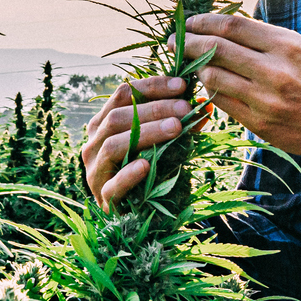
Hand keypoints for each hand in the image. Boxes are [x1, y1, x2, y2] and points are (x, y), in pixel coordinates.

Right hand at [81, 75, 194, 208]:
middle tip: (185, 109)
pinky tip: (147, 165)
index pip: (123, 94)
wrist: (142, 215)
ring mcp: (95, 172)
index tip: (182, 85)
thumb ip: (180, 123)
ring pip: (113, 145)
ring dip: (146, 133)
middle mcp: (94, 144)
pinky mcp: (104, 199)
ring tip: (176, 128)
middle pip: (118, 117)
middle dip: (154, 109)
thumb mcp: (164, 142)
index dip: (152, 86)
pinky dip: (128, 174)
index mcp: (104, 123)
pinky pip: (113, 185)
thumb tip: (206, 104)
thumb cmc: (151, 170)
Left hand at [182, 14, 300, 164]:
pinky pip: (223, 104)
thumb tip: (225, 29)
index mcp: (285, 46)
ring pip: (213, 79)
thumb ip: (265, 38)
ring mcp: (265, 100)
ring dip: (195, 69)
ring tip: (189, 64)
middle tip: (174, 41)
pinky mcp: (260, 124)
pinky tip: (208, 86)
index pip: (231, 26)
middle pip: (216, 50)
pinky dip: (211, 92)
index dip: (203, 22)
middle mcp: (274, 71)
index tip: (190, 22)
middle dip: (188, 43)